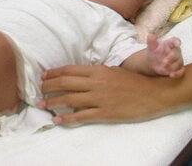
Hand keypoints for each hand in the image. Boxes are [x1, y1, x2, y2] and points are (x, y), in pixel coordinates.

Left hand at [39, 65, 176, 124]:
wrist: (154, 93)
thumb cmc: (136, 82)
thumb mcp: (115, 71)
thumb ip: (99, 74)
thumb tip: (83, 77)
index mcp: (99, 70)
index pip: (70, 70)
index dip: (54, 73)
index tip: (43, 76)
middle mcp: (97, 83)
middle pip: (66, 83)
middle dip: (49, 87)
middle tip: (38, 90)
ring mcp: (100, 98)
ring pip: (70, 99)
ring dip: (53, 102)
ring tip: (42, 105)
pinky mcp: (105, 113)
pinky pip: (81, 116)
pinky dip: (67, 119)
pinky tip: (58, 120)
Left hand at [146, 34, 184, 77]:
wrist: (153, 63)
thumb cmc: (155, 52)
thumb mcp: (152, 47)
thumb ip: (152, 41)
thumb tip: (150, 34)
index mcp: (170, 44)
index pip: (175, 41)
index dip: (177, 42)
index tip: (177, 43)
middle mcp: (176, 51)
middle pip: (177, 53)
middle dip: (171, 57)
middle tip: (164, 61)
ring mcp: (178, 60)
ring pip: (179, 63)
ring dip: (172, 66)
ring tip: (164, 68)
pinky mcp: (178, 68)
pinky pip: (181, 71)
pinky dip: (177, 73)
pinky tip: (171, 75)